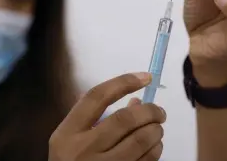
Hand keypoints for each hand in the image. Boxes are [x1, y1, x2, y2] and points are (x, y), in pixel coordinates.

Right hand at [49, 73, 165, 160]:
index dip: (124, 82)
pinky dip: (156, 150)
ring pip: (140, 141)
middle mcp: (82, 150)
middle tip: (159, 110)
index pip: (97, 96)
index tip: (146, 76)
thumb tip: (137, 102)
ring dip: (156, 130)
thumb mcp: (71, 139)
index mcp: (67, 133)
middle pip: (124, 119)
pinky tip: (155, 146)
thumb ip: (95, 117)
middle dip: (150, 110)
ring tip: (157, 128)